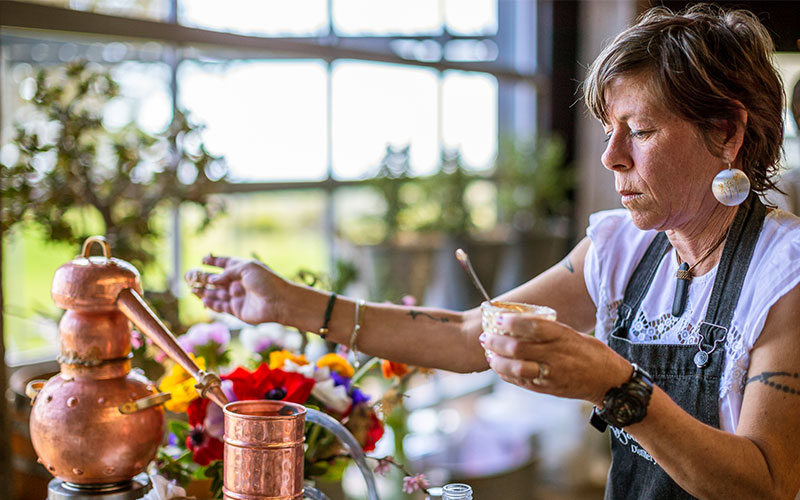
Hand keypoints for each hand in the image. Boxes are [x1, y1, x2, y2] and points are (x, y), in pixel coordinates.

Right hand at [186, 255, 289, 324]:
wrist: (279, 302)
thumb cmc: (266, 281)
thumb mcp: (246, 269)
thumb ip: (227, 273)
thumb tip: (211, 280)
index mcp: (243, 269)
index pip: (225, 263)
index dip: (214, 261)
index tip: (203, 259)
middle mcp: (239, 283)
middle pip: (217, 280)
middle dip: (204, 278)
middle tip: (189, 276)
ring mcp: (238, 296)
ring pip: (217, 293)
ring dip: (205, 291)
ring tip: (192, 288)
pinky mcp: (237, 310)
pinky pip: (221, 306)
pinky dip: (211, 303)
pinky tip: (203, 299)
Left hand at [481, 314, 630, 404]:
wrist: (610, 382)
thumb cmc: (591, 353)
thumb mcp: (573, 334)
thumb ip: (549, 331)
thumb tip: (519, 324)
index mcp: (563, 336)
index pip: (532, 326)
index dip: (511, 322)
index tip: (498, 319)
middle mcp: (557, 355)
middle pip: (519, 348)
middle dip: (497, 342)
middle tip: (485, 337)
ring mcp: (552, 374)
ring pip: (517, 368)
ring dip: (498, 361)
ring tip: (489, 355)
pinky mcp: (549, 389)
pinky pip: (522, 382)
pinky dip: (507, 375)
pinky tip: (500, 368)